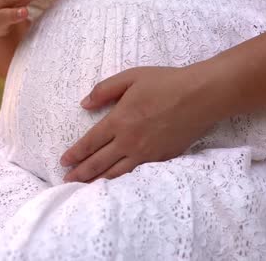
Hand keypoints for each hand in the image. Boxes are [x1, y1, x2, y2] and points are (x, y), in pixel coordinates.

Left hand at [60, 66, 218, 182]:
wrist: (201, 96)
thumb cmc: (166, 83)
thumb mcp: (131, 77)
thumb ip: (105, 90)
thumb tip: (84, 104)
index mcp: (119, 121)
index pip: (90, 142)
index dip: (75, 154)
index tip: (64, 162)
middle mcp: (129, 141)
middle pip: (99, 162)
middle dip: (80, 173)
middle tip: (67, 180)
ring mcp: (146, 153)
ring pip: (116, 173)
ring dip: (97, 181)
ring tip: (85, 187)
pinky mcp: (162, 159)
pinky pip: (136, 174)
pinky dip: (122, 181)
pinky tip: (115, 183)